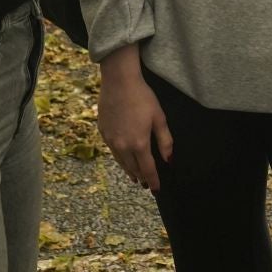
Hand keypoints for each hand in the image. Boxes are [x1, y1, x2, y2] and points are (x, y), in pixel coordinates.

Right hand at [97, 44, 172, 190]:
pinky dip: (119, 158)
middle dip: (140, 178)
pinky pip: (112, 151)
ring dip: (129, 171)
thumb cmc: (142, 97)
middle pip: (133, 168)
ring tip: (134, 177)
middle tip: (145, 184)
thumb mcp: (159, 118)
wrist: (118, 82)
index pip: (148, 169)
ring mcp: (111, 140)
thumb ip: (165, 141)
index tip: (156, 189)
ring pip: (121, 162)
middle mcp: (123, 146)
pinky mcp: (103, 132)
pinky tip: (122, 158)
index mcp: (139, 144)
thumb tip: (168, 160)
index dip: (153, 181)